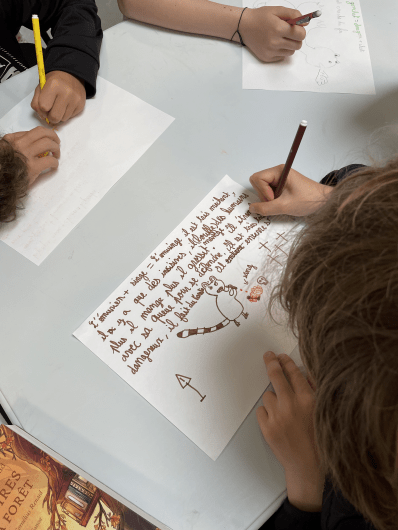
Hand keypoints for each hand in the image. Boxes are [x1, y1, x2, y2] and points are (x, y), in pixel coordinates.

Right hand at [4, 127, 59, 184]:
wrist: (1, 181)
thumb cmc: (5, 168)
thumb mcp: (6, 150)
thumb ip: (17, 144)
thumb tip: (34, 143)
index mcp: (11, 139)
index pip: (33, 131)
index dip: (45, 135)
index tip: (49, 139)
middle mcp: (19, 144)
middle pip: (42, 133)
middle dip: (53, 136)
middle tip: (57, 143)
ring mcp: (26, 155)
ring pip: (48, 143)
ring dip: (56, 148)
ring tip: (57, 154)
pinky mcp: (32, 167)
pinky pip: (50, 160)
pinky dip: (55, 162)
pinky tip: (54, 165)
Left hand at [31, 71, 85, 124]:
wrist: (71, 75)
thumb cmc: (54, 82)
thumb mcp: (40, 87)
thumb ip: (36, 102)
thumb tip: (43, 117)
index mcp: (53, 85)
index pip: (43, 106)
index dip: (42, 109)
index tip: (44, 107)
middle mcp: (66, 92)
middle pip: (54, 117)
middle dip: (50, 117)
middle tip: (50, 111)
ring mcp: (75, 100)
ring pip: (63, 119)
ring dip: (59, 115)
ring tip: (59, 106)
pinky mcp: (81, 105)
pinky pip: (70, 117)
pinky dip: (66, 114)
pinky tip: (66, 105)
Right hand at [239, 7, 305, 61]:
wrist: (244, 27)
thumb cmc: (260, 17)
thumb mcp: (277, 10)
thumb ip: (294, 14)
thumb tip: (305, 23)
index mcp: (278, 29)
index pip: (300, 35)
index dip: (301, 30)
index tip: (297, 28)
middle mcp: (275, 42)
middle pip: (298, 45)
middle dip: (297, 39)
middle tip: (290, 33)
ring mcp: (270, 52)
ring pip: (291, 52)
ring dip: (290, 45)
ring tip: (282, 38)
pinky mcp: (267, 58)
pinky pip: (282, 57)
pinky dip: (282, 50)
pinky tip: (275, 44)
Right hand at [249, 165, 331, 215]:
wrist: (324, 201)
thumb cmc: (308, 200)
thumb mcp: (285, 206)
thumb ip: (265, 208)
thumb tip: (251, 208)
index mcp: (279, 171)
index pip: (257, 178)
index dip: (262, 191)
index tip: (274, 199)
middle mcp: (278, 172)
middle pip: (257, 183)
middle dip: (263, 195)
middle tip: (277, 202)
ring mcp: (279, 179)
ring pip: (262, 188)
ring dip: (268, 199)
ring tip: (281, 203)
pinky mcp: (281, 186)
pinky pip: (268, 192)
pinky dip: (272, 200)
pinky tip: (282, 203)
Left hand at [257, 352, 323, 511]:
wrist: (307, 466)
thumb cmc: (319, 439)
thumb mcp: (323, 412)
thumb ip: (315, 390)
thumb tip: (304, 372)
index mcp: (308, 400)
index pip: (294, 373)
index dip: (286, 362)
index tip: (281, 356)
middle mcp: (291, 406)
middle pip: (275, 376)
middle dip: (271, 363)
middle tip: (268, 357)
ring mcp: (277, 417)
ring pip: (268, 395)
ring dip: (274, 399)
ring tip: (284, 412)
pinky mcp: (266, 428)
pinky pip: (261, 410)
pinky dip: (268, 413)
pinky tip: (278, 422)